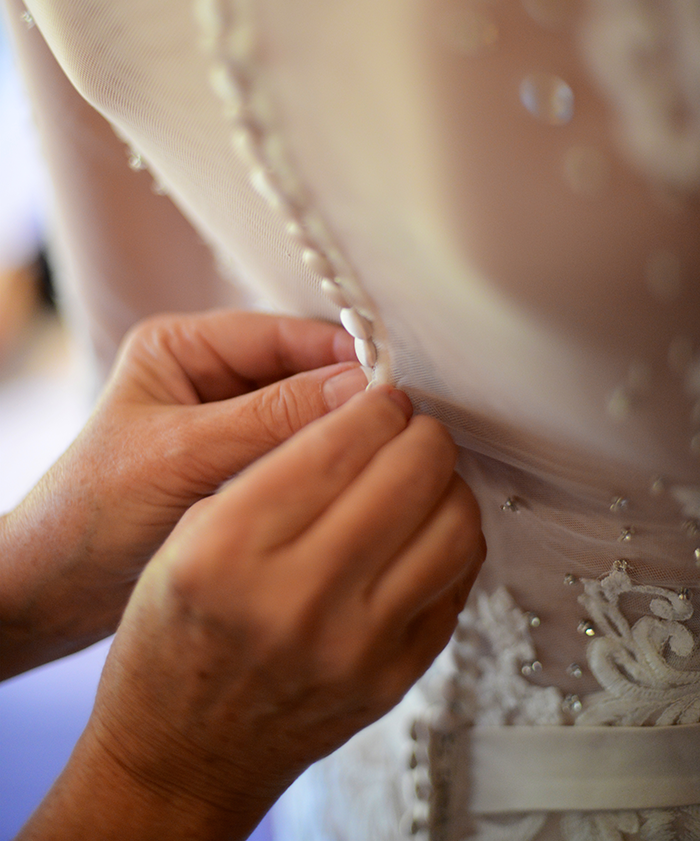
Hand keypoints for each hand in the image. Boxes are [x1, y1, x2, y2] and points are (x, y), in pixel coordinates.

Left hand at [0, 310, 364, 675]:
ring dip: (338, 435)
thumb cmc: (90, 514)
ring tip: (389, 453)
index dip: (338, 354)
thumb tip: (362, 389)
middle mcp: (209, 377)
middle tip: (402, 423)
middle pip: (299, 373)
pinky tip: (357, 483)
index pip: (279, 335)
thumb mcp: (181, 456)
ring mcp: (227, 426)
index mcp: (182, 347)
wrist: (52, 594)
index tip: (391, 384)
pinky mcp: (238, 471)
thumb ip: (271, 420)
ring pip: (304, 417)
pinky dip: (323, 467)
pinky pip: (294, 457)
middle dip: (345, 397)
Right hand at [64, 387, 484, 840]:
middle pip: (409, 475)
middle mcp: (299, 597)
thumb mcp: (191, 532)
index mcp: (232, 548)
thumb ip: (274, 471)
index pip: (339, 444)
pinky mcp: (394, 679)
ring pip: (453, 527)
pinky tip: (425, 530)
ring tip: (424, 475)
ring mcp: (356, 646)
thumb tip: (360, 419)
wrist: (182, 751)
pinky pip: (456, 584)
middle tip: (410, 427)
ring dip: (447, 483)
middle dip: (421, 432)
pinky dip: (450, 541)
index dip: (375, 406)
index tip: (382, 397)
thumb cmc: (175, 635)